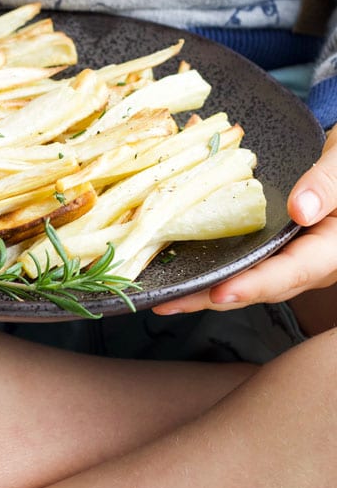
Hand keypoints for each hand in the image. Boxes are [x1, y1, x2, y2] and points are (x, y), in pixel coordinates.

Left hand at [152, 125, 336, 316]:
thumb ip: (328, 184)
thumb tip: (301, 209)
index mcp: (333, 248)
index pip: (294, 271)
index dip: (254, 285)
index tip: (220, 292)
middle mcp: (312, 261)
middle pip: (262, 286)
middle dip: (214, 296)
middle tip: (172, 303)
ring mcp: (293, 257)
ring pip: (248, 278)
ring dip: (207, 288)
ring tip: (168, 297)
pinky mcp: (277, 248)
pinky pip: (244, 260)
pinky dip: (212, 263)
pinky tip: (179, 263)